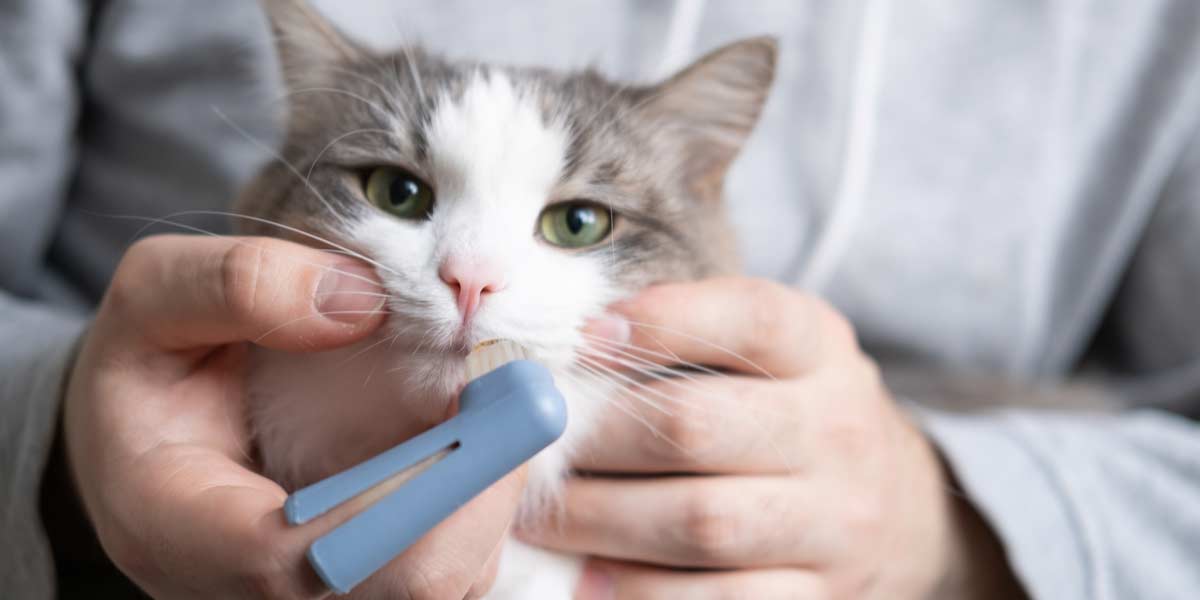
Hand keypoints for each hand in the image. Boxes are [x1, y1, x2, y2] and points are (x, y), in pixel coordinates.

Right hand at [63, 234, 523, 598]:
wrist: (143, 437)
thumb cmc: (148, 370)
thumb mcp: (152, 299)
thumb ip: (235, 285)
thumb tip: (365, 300)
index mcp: (180, 531)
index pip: (299, 561)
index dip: (407, 496)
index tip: (480, 397)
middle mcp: (252, 592)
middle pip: (400, 590)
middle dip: (479, 493)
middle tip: (521, 392)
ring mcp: (316, 596)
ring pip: (439, 588)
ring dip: (492, 496)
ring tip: (506, 402)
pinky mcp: (367, 583)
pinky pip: (449, 570)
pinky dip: (484, 504)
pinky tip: (488, 432)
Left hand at [520, 277, 1024, 598]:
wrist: (895, 509)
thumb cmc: (793, 413)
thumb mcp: (771, 350)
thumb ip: (690, 330)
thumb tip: (576, 338)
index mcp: (821, 350)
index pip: (751, 319)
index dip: (660, 323)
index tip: (583, 339)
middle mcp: (839, 431)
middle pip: (696, 427)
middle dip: (596, 441)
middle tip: (534, 450)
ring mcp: (836, 521)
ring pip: (700, 523)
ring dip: (600, 522)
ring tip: (543, 518)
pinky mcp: (820, 595)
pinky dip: (641, 591)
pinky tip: (591, 576)